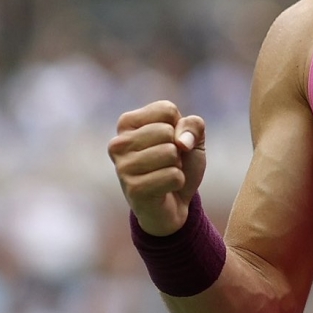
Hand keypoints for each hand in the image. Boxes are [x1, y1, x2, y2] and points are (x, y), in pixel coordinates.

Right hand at [107, 100, 206, 236]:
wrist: (174, 203)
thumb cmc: (178, 164)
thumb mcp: (192, 137)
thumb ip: (193, 125)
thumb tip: (181, 142)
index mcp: (127, 123)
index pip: (166, 110)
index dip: (180, 127)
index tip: (170, 141)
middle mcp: (118, 143)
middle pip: (166, 131)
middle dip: (177, 148)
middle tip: (167, 162)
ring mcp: (122, 167)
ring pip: (170, 152)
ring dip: (176, 166)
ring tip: (164, 173)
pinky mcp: (133, 188)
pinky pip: (173, 175)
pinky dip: (178, 182)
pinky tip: (164, 188)